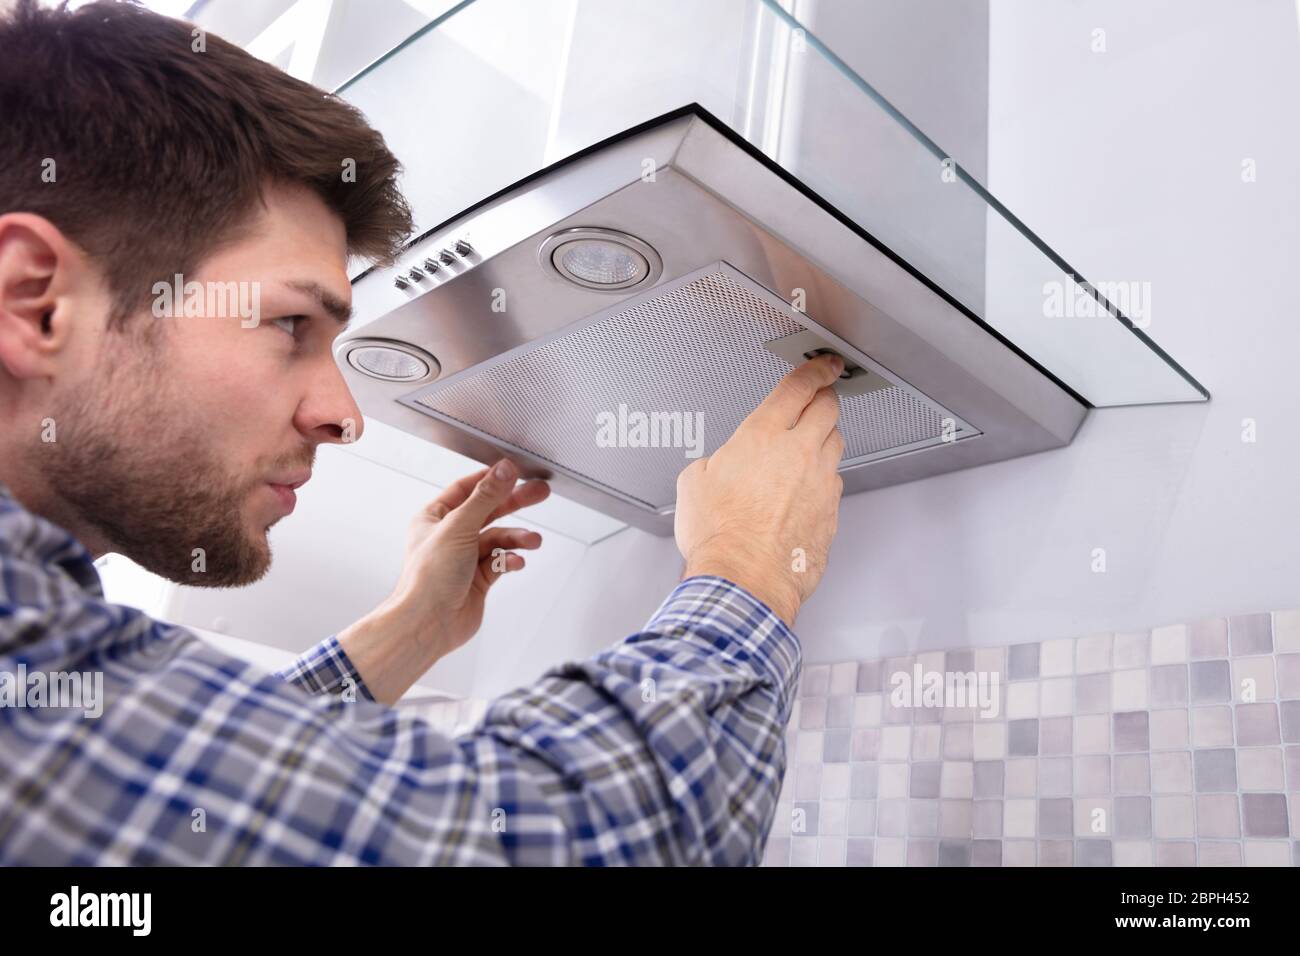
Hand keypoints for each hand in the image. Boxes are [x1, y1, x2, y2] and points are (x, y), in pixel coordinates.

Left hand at [338, 459, 548, 703]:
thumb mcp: (459, 527)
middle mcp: (449, 536)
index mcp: (434, 518)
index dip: (491, 479)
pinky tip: (516, 562)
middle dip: (514, 502)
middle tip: (539, 493)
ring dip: (516, 538)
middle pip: (488, 511)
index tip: (514, 471)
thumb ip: (485, 497)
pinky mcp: (478, 579)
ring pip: (498, 538)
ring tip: (533, 540)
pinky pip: (501, 562)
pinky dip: (510, 560)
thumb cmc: (428, 579)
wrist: (428, 624)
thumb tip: (503, 471)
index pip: (466, 489)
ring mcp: (464, 558)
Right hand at [675, 354, 844, 627]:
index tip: (825, 365)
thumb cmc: (719, 537)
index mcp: (762, 436)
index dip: (816, 370)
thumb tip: (716, 468)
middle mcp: (798, 454)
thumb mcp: (693, 483)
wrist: (745, 580)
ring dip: (825, 439)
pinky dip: (822, 481)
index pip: (799, 387)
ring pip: (835, 445)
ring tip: (808, 448)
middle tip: (819, 399)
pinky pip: (833, 485)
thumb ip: (714, 462)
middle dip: (825, 399)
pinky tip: (806, 492)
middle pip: (828, 409)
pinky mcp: (831, 513)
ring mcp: (820, 484)